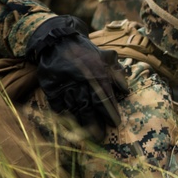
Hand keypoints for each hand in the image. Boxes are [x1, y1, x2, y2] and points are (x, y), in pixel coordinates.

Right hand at [25, 16, 128, 138]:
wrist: (57, 40)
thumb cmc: (86, 52)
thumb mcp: (106, 58)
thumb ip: (118, 74)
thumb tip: (126, 91)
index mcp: (98, 74)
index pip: (106, 98)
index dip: (110, 113)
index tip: (115, 124)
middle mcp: (82, 82)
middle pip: (89, 107)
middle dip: (95, 124)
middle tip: (101, 137)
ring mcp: (65, 85)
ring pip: (74, 108)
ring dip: (80, 123)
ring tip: (86, 136)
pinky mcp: (51, 87)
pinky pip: (57, 104)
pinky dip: (62, 114)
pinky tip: (67, 124)